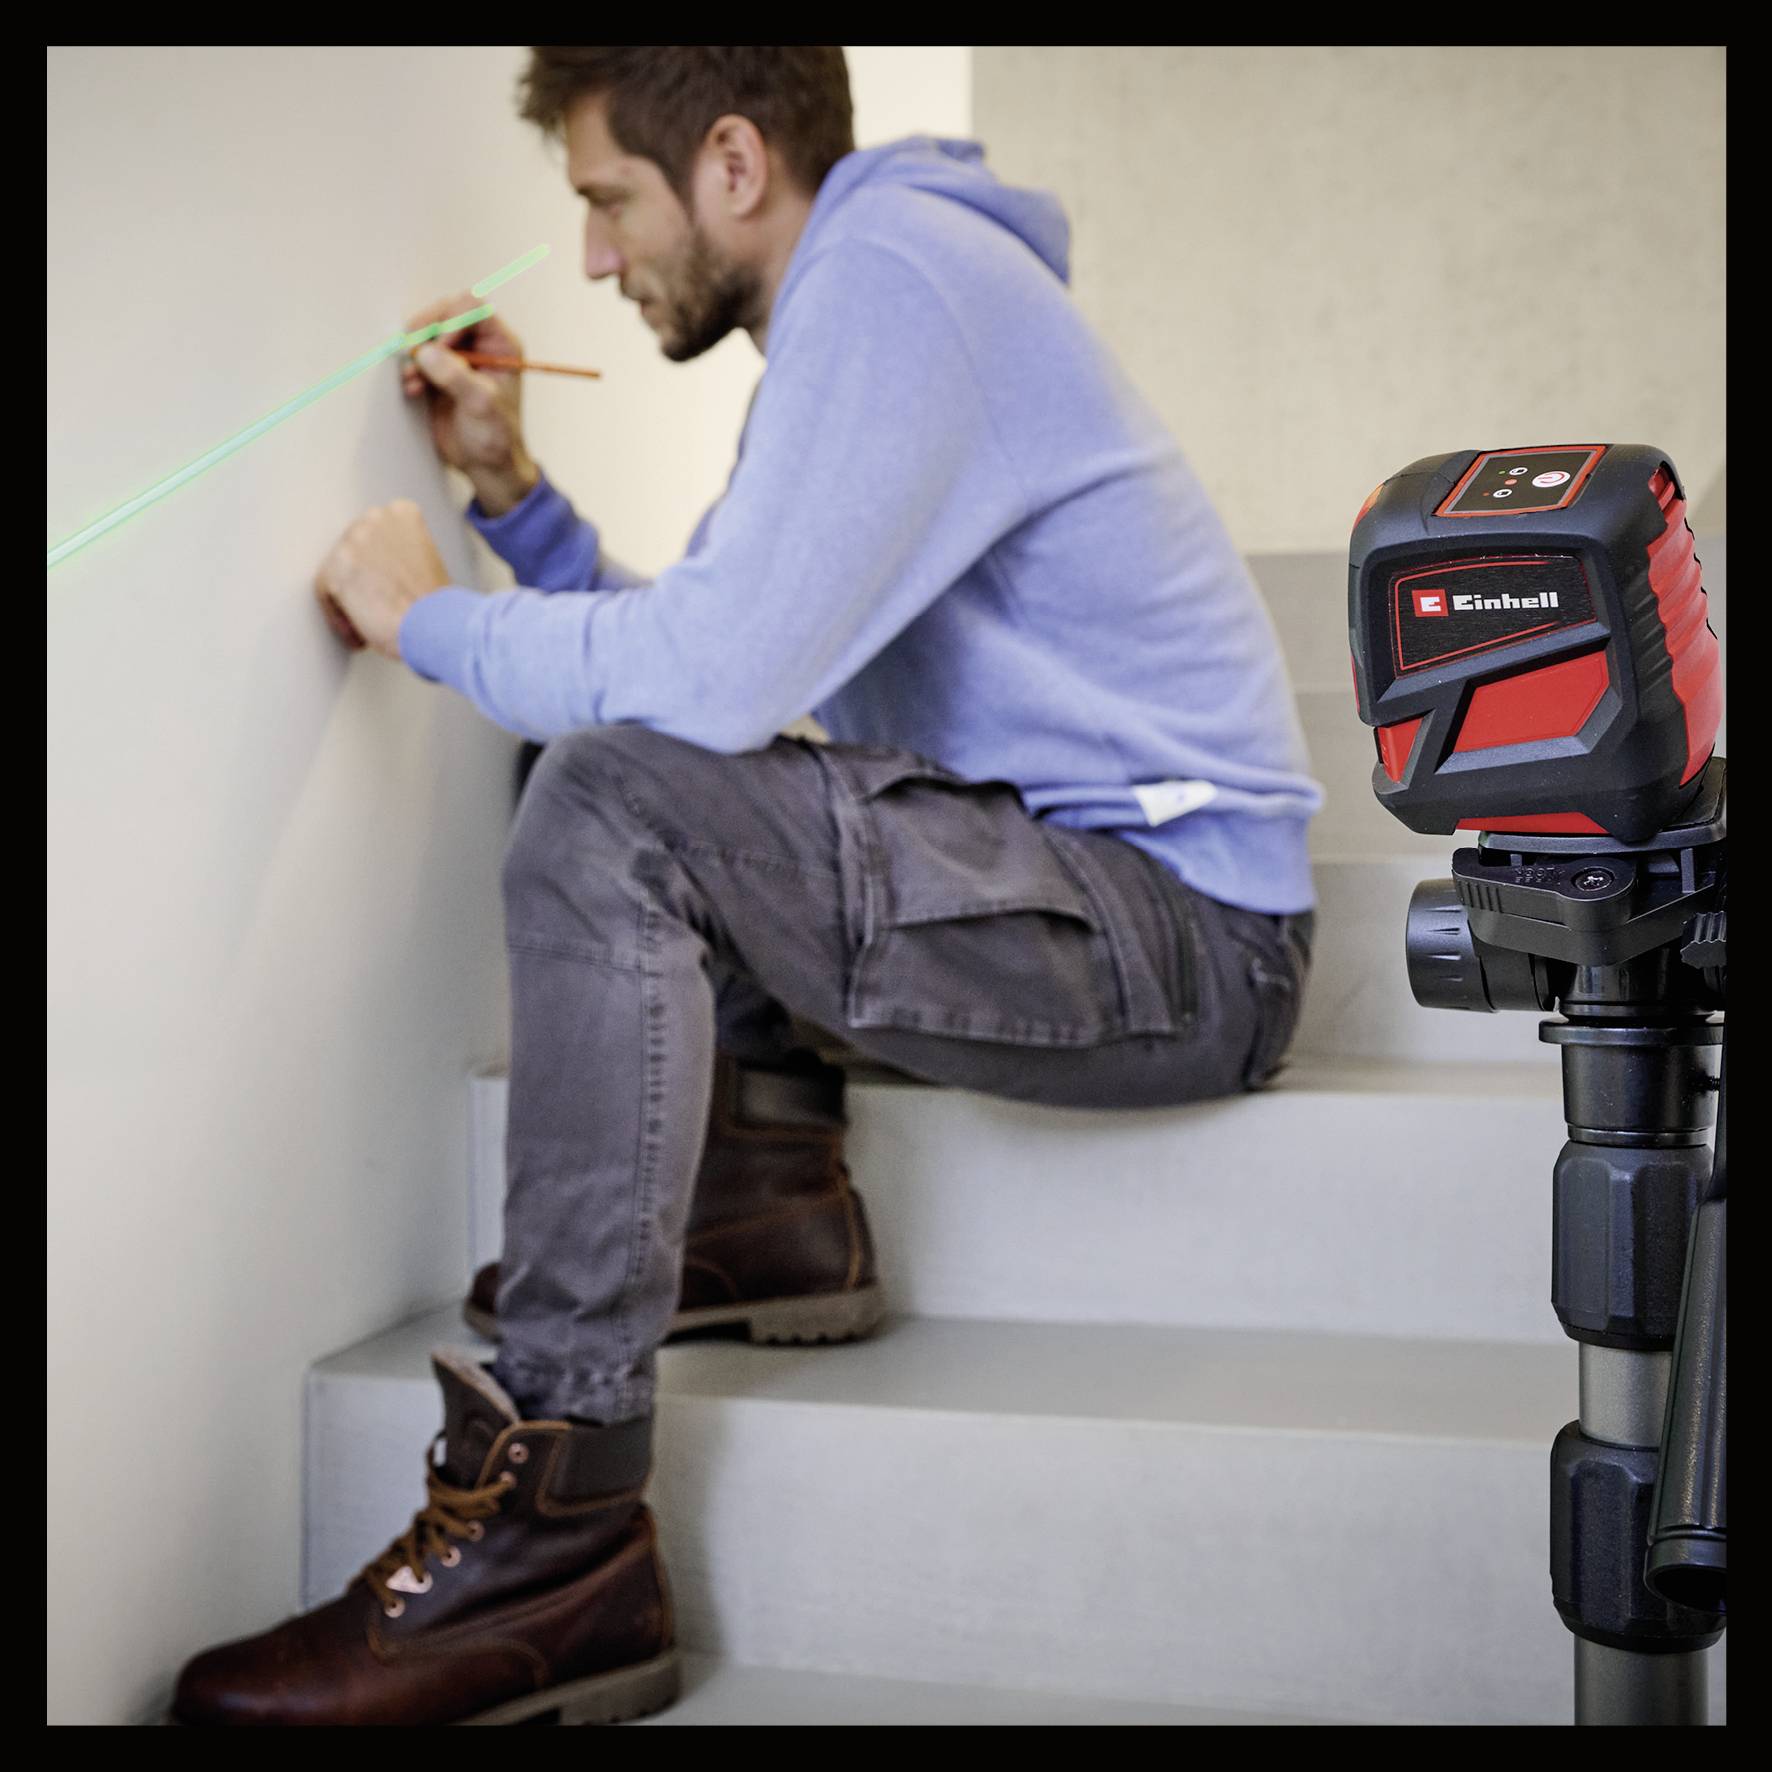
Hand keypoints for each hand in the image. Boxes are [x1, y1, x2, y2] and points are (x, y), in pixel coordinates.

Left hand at [314, 499, 451, 660]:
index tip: (389, 588)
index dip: (379, 567)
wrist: (437, 627)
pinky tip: (361, 634)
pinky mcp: (334, 569)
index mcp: (402, 513)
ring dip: (350, 600)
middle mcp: (375, 518)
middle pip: (353, 552)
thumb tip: (373, 569)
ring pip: (337, 573)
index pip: (375, 535)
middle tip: (378, 609)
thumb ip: (396, 553)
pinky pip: (325, 594)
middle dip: (361, 582)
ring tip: (372, 624)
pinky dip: (339, 617)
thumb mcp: (424, 562)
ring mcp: (352, 542)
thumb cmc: (435, 608)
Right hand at [400, 292, 535, 493]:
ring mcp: (457, 358)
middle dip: (426, 330)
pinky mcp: (439, 374)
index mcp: (501, 345)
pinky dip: (411, 369)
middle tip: (412, 351)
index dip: (452, 320)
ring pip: (428, 334)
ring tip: (413, 378)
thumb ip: (455, 376)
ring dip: (415, 352)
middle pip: (445, 314)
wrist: (487, 465)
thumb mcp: (481, 404)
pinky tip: (412, 389)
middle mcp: (479, 346)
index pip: (473, 309)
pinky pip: (418, 358)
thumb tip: (424, 352)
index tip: (441, 346)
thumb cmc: (497, 435)